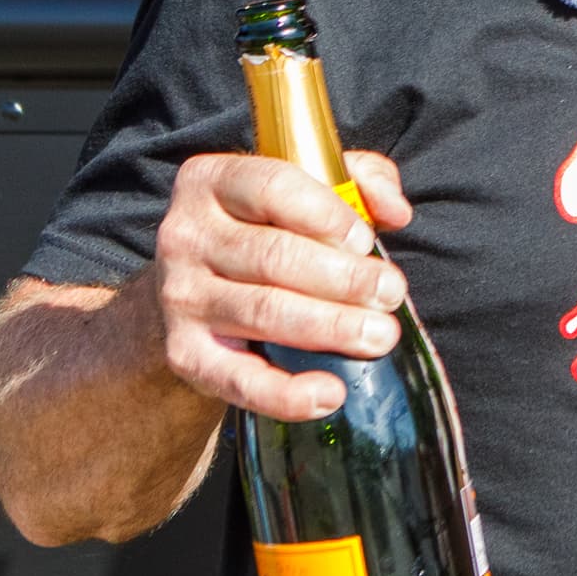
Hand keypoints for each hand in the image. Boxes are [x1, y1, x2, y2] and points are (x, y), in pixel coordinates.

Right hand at [128, 150, 417, 423]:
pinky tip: (330, 394)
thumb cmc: (266, 229)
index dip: (327, 215)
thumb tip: (395, 211)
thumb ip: (358, 181)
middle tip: (391, 294)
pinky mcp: (184, 353)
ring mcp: (181, 297)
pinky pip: (236, 378)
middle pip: (273, 256)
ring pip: (263, 311)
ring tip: (380, 335)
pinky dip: (285, 394)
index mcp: (214, 181)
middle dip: (344, 279)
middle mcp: (186, 236)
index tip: (366, 241)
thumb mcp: (305, 187)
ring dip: (331, 326)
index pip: (273, 187)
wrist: (190, 290)